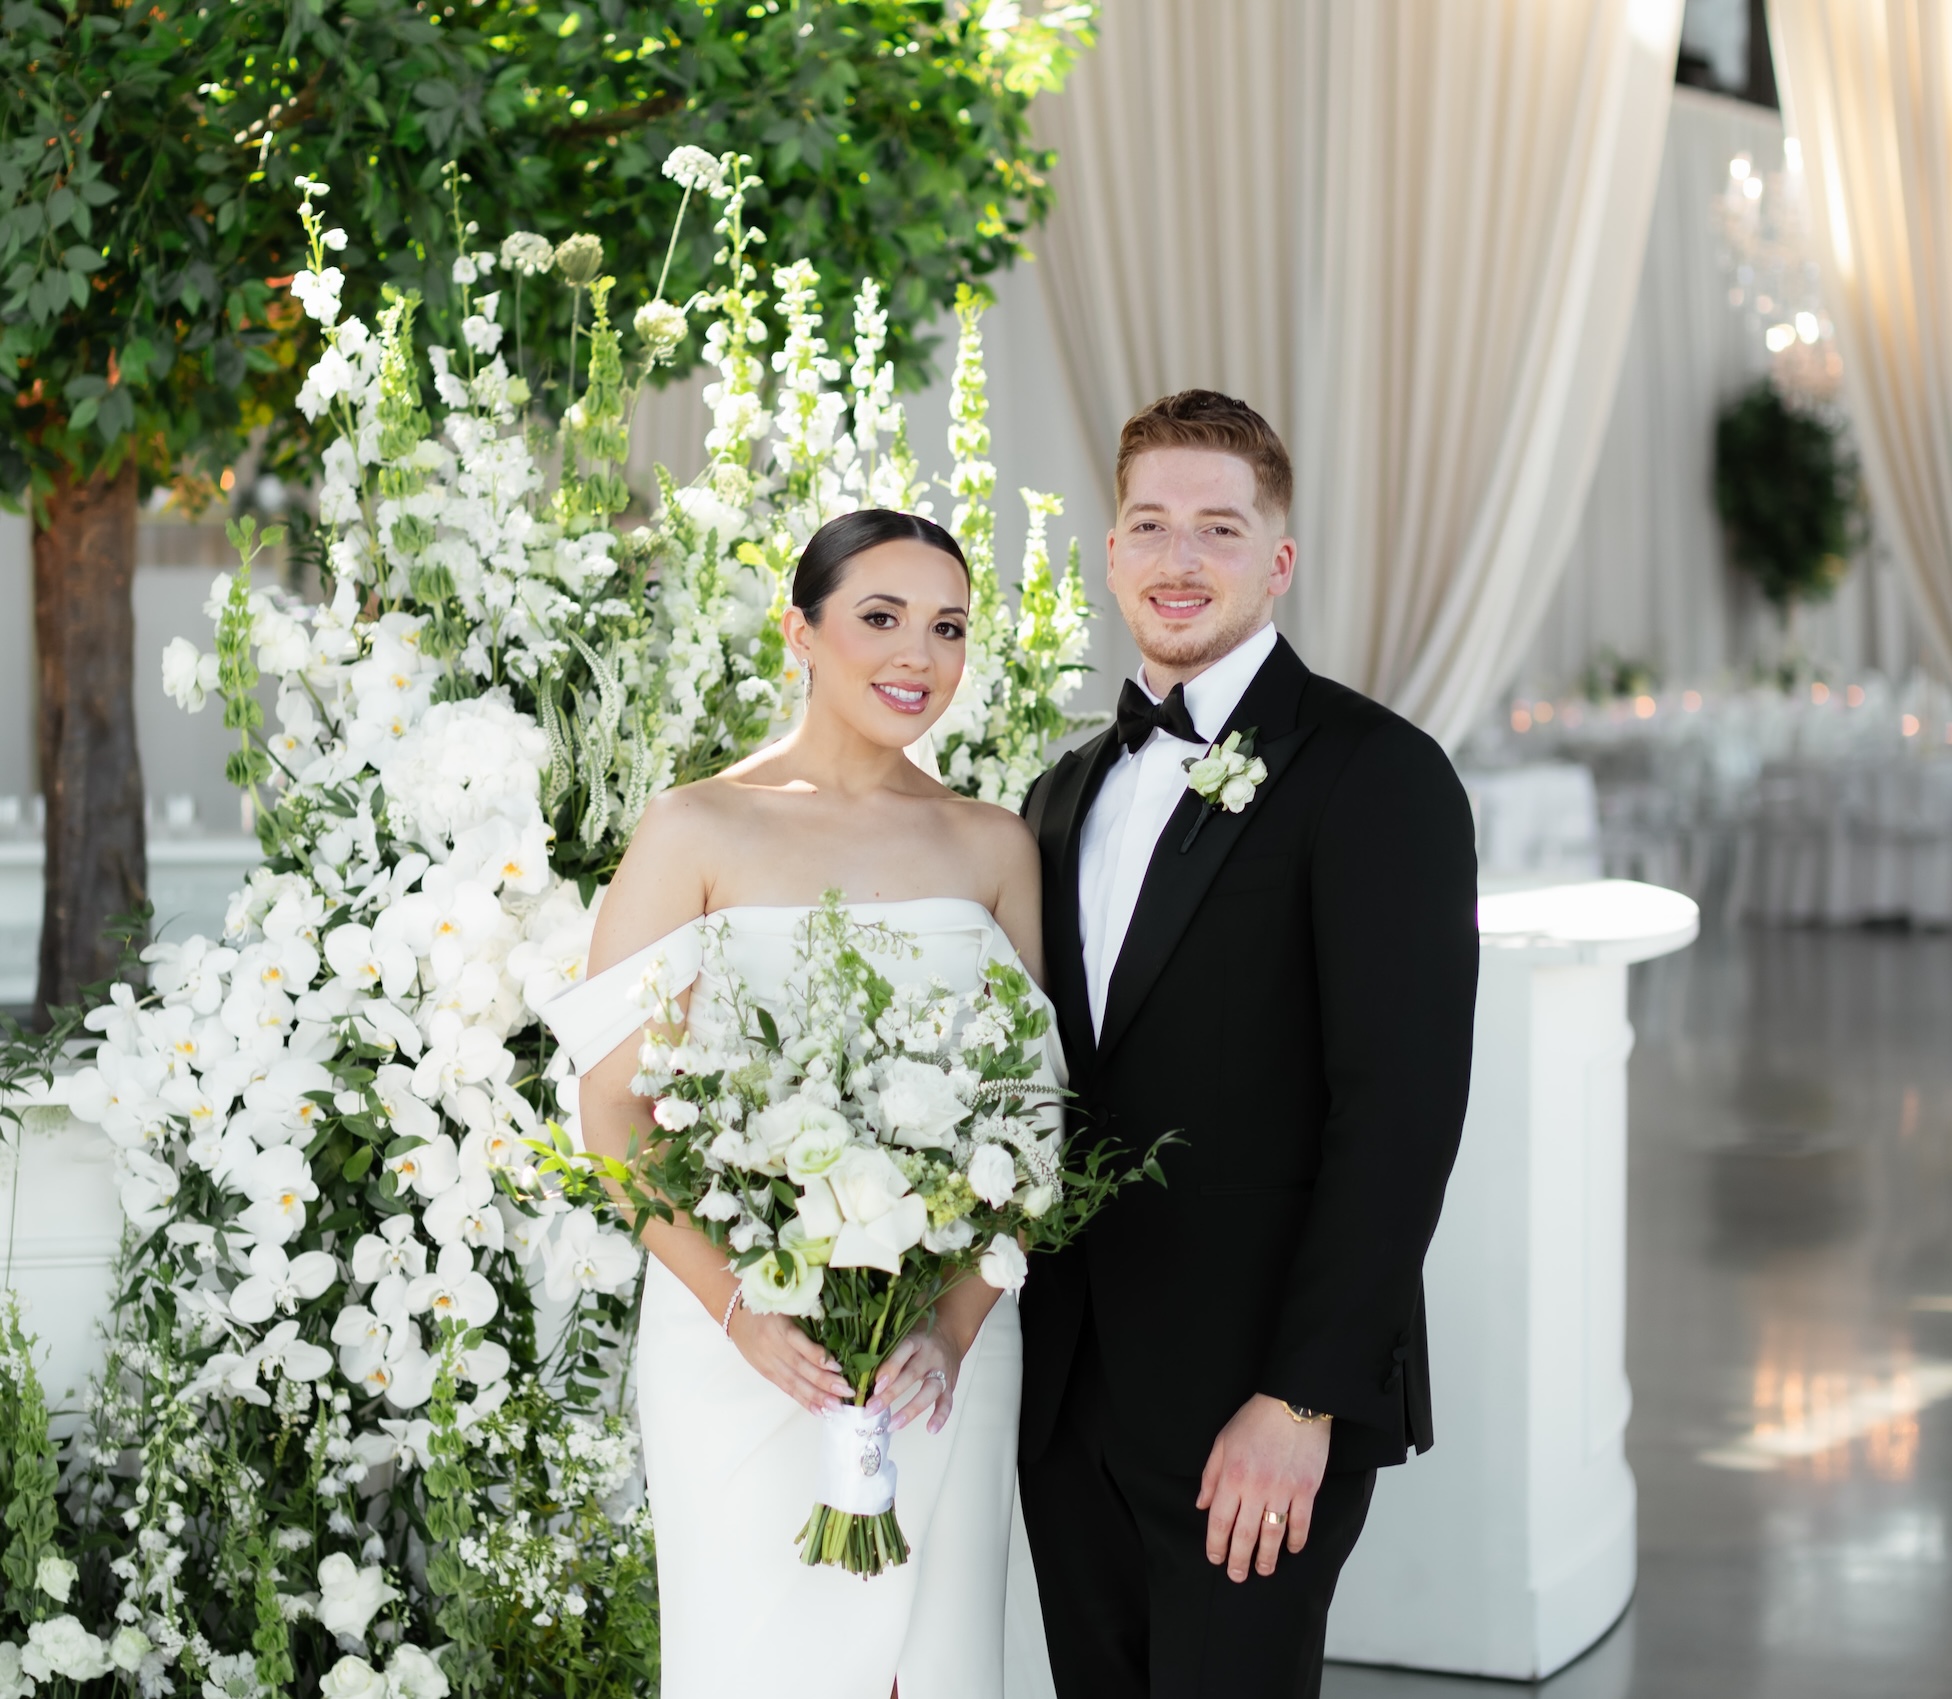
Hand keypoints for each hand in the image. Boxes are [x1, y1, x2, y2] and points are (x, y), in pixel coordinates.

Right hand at [727, 1307, 853, 1414]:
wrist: (733, 1313)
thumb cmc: (767, 1304)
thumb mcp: (786, 1305)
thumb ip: (806, 1319)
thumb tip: (836, 1337)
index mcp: (778, 1326)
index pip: (800, 1345)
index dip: (818, 1357)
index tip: (839, 1367)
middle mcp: (771, 1346)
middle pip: (799, 1368)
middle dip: (823, 1382)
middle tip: (845, 1392)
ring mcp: (767, 1362)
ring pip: (793, 1382)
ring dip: (815, 1396)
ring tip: (834, 1406)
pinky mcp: (765, 1372)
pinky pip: (786, 1388)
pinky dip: (802, 1399)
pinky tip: (817, 1410)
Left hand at [867, 1323, 963, 1434]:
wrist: (951, 1336)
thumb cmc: (920, 1340)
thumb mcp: (905, 1336)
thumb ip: (889, 1352)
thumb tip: (862, 1374)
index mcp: (917, 1340)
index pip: (904, 1350)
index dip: (891, 1367)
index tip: (876, 1385)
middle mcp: (931, 1355)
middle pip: (913, 1374)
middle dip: (891, 1393)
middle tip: (872, 1409)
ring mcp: (942, 1370)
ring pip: (930, 1390)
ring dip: (912, 1409)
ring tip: (894, 1425)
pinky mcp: (950, 1385)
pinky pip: (947, 1401)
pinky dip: (941, 1416)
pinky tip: (930, 1430)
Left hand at [1196, 1394, 1330, 1582]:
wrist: (1293, 1402)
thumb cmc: (1255, 1419)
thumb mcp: (1222, 1441)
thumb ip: (1211, 1476)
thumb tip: (1202, 1505)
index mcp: (1232, 1476)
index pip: (1219, 1520)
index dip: (1215, 1544)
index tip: (1215, 1558)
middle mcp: (1256, 1488)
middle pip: (1244, 1534)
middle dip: (1239, 1560)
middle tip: (1237, 1576)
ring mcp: (1283, 1490)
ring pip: (1273, 1534)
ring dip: (1267, 1557)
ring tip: (1263, 1570)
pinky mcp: (1306, 1489)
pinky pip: (1301, 1522)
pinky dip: (1297, 1540)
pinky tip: (1292, 1550)